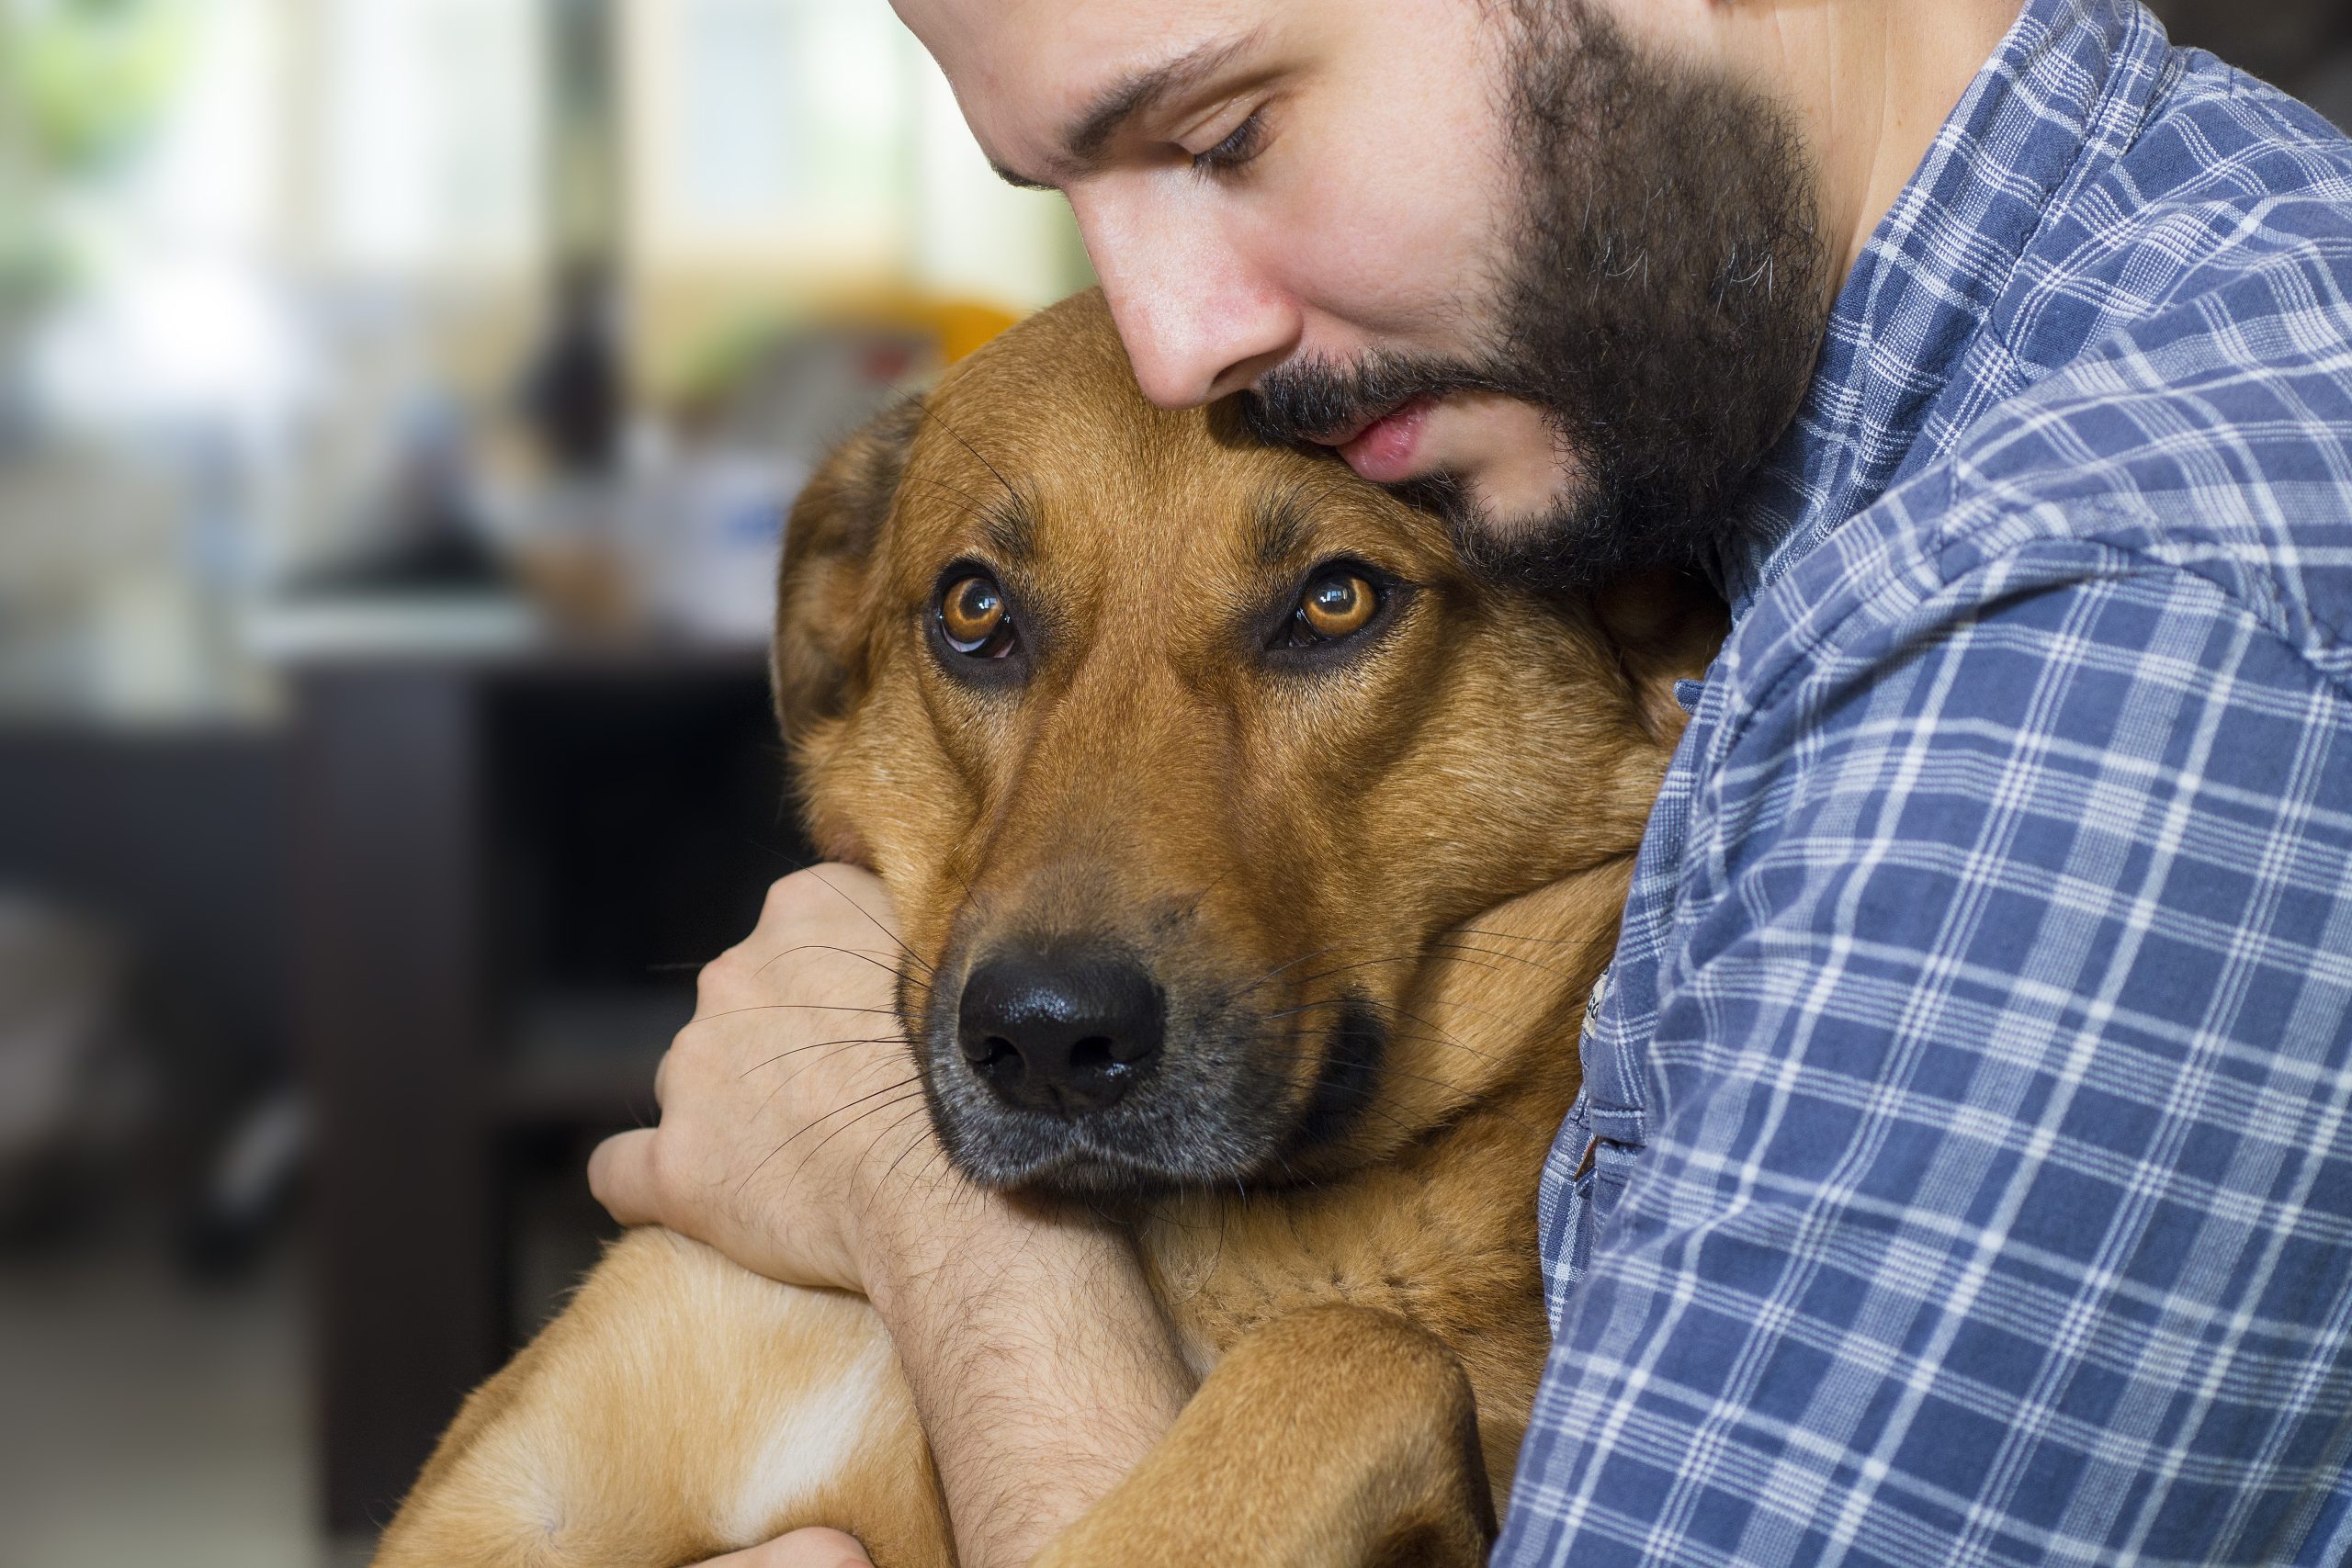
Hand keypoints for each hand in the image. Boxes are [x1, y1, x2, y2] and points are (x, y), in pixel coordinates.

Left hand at [594, 866, 1193, 1567]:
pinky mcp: (675, 1165)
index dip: (838, 980)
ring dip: (732, 1112)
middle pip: (743, 1000)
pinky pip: (622, 1169)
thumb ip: (927, 919)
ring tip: (802, 1164)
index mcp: (805, 910)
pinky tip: (690, 1201)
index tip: (875, 1025)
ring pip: (694, 1081)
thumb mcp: (975, 955)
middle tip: (849, 1100)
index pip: (801, 925)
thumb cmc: (991, 1080)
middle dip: (778, 1044)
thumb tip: (929, 897)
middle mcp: (735, 972)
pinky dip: (651, 1182)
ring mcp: (693, 1069)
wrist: (966, 1195)